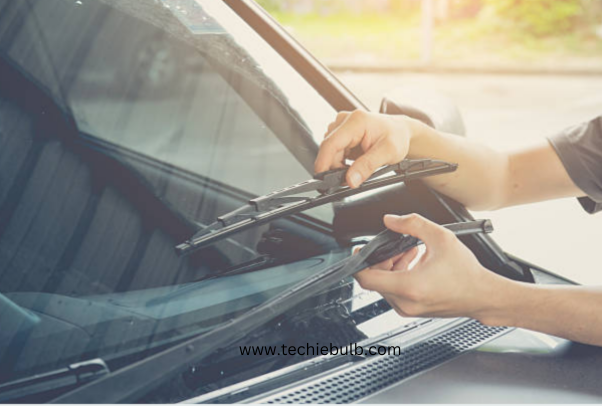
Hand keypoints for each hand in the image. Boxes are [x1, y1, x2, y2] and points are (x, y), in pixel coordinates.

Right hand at [314, 110, 422, 187]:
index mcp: (356, 121)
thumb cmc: (397, 136)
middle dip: (336, 167)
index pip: (331, 143)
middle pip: (329, 149)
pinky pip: (334, 151)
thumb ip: (367, 167)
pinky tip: (354, 161)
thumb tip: (351, 180)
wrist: (401, 131)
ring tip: (358, 165)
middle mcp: (346, 120)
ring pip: (330, 152)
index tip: (321, 178)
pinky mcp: (341, 132)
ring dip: (339, 164)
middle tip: (353, 177)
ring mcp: (342, 125)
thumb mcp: (388, 153)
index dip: (323, 162)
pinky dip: (341, 160)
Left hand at [355, 214, 506, 320]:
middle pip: (375, 279)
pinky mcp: (412, 311)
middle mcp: (405, 302)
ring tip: (410, 253)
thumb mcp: (440, 238)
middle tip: (396, 247)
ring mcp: (408, 309)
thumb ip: (412, 224)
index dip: (358, 263)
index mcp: (408, 287)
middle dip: (381, 260)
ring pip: (385, 285)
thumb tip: (390, 220)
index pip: (366, 279)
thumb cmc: (466, 273)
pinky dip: (399, 276)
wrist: (483, 296)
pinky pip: (395, 292)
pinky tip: (414, 263)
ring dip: (391, 267)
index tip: (360, 251)